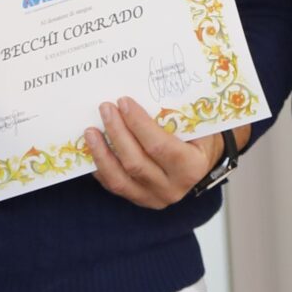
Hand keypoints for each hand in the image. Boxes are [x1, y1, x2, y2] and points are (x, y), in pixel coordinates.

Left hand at [86, 99, 236, 208]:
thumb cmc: (199, 139)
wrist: (202, 163)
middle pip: (136, 162)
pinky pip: (114, 186)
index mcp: (192, 167)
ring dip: (101, 153)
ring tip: (90, 132)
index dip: (138, 124)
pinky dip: (101, 167)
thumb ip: (175, 114)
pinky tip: (92, 149)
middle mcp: (173, 188)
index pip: (159, 146)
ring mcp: (154, 198)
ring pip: (120, 179)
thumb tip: (141, 91)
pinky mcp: (140, 200)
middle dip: (117, 132)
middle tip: (106, 109)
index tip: (123, 102)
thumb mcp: (196, 125)